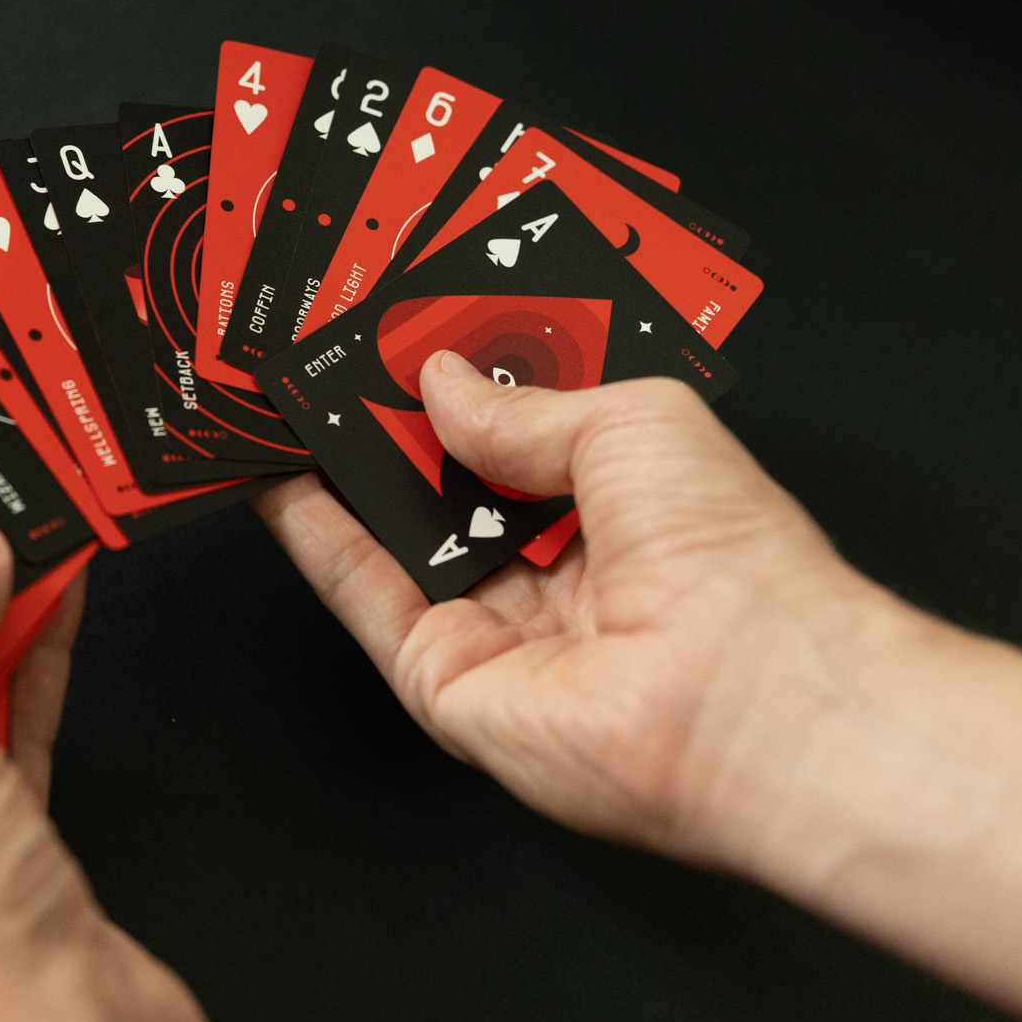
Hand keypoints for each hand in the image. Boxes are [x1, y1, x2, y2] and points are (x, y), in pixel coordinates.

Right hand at [254, 351, 901, 864]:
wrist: (738, 696)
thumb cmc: (732, 559)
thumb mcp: (633, 422)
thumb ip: (523, 404)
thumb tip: (443, 379)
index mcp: (631, 503)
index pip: (533, 426)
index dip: (475, 374)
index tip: (413, 325)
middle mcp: (566, 567)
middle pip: (458, 480)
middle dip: (399, 418)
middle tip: (339, 354)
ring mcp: (502, 626)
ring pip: (401, 535)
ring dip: (346, 469)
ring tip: (291, 394)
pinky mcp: (445, 676)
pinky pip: (367, 595)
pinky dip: (318, 536)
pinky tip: (283, 477)